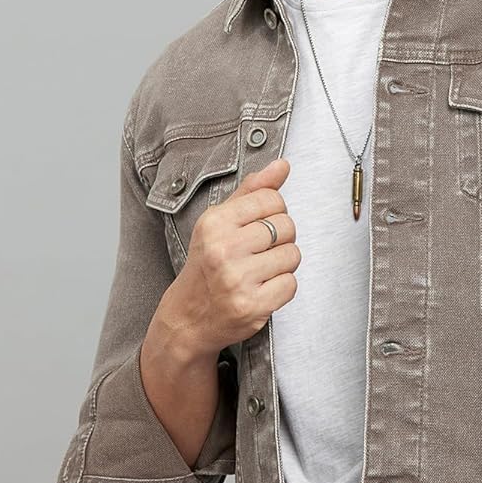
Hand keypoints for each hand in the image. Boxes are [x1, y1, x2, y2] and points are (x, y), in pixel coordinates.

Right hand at [162, 156, 299, 357]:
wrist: (188, 316)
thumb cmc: (207, 265)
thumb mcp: (220, 222)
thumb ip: (252, 192)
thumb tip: (283, 165)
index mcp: (215, 222)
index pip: (272, 199)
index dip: (274, 212)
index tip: (260, 226)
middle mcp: (224, 249)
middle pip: (287, 226)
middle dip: (281, 238)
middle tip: (259, 252)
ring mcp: (238, 279)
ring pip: (293, 255)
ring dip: (283, 264)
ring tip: (260, 271)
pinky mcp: (252, 306)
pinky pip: (291, 284)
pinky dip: (282, 287)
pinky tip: (262, 288)